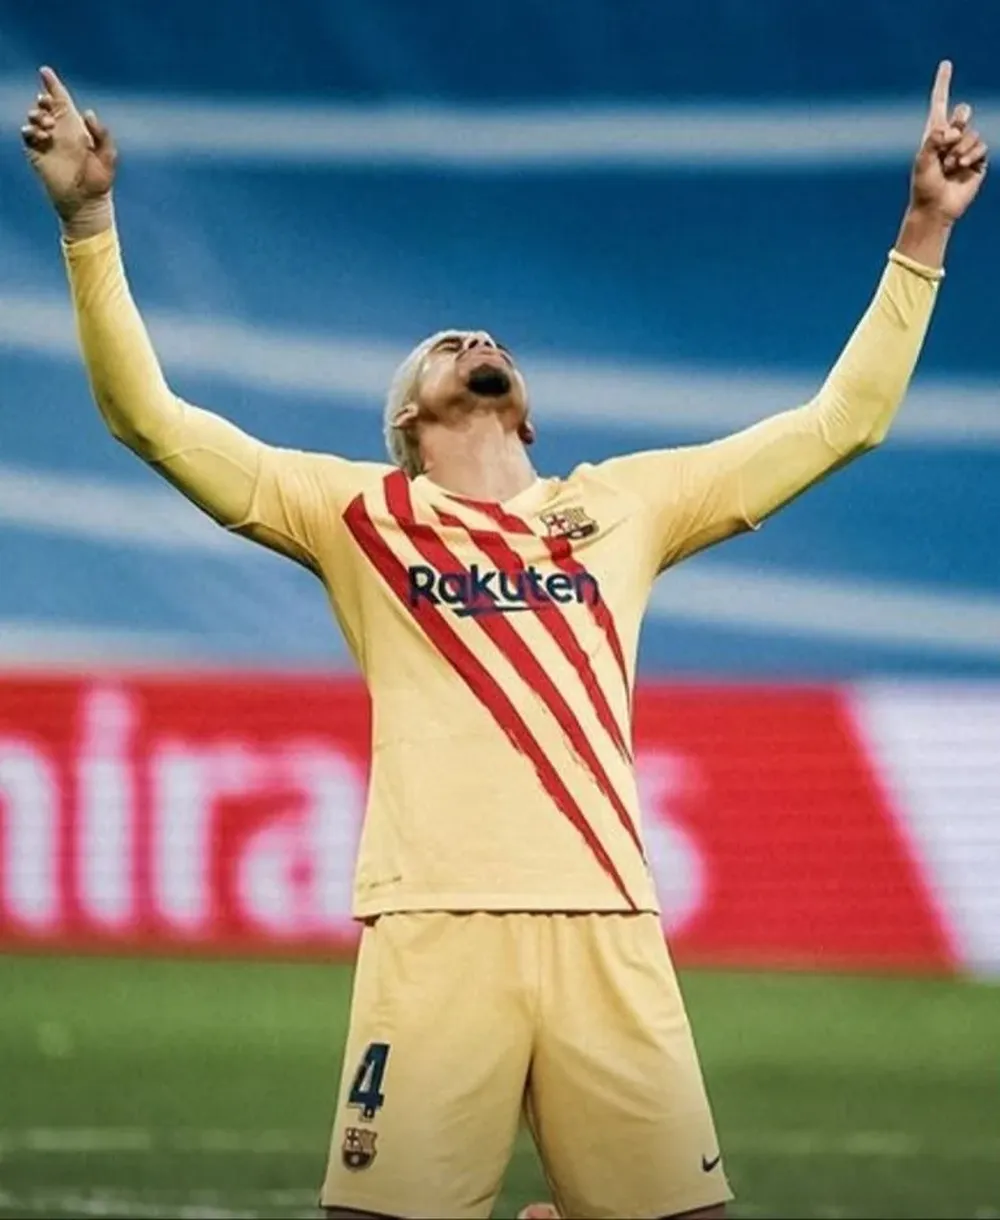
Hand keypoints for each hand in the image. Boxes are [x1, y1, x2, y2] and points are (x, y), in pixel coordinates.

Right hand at [21, 66, 116, 234]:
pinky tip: (41, 135)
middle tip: (49, 110)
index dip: (52, 84)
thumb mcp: (107, 157)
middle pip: (44, 105)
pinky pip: (28, 134)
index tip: (45, 71)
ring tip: (48, 125)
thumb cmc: (99, 182)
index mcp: (76, 127)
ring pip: (34, 117)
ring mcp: (48, 141)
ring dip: (37, 115)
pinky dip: (30, 130)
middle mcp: (60, 131)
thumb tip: (87, 112)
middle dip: (43, 100)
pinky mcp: (37, 153)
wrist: (85, 203)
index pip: (62, 100)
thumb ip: (102, 134)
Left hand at [911, 60, 987, 223]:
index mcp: (933, 134)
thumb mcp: (922, 161)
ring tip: (950, 165)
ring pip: (971, 132)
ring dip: (960, 148)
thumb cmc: (924, 186)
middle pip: (962, 112)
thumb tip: (949, 129)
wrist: (936, 207)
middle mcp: (950, 138)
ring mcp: (965, 148)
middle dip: (958, 121)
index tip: (946, 64)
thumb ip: (932, 140)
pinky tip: (961, 165)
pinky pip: (981, 145)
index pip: (940, 103)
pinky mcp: (977, 159)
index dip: (943, 83)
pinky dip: (971, 154)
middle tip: (948, 140)